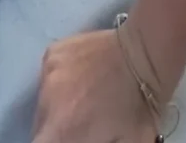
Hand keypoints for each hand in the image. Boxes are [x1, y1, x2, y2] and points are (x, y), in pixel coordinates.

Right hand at [31, 29, 159, 142]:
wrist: (145, 55)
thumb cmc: (138, 109)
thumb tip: (82, 138)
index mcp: (61, 130)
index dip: (56, 141)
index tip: (71, 137)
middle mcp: (46, 102)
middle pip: (40, 125)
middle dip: (57, 129)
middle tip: (82, 123)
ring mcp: (47, 73)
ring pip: (44, 99)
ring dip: (58, 105)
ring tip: (84, 99)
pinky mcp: (53, 52)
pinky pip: (50, 75)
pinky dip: (61, 81)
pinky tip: (83, 76)